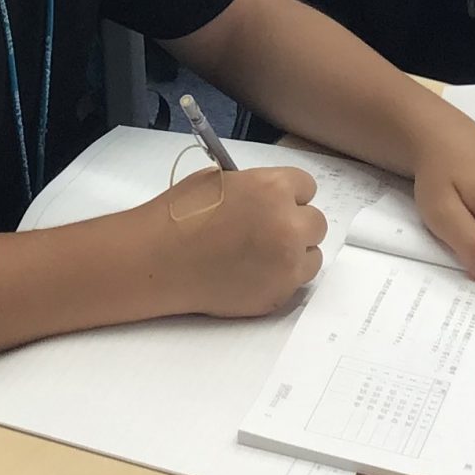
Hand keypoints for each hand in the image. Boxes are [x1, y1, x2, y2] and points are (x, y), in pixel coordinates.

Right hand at [151, 165, 327, 318]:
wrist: (159, 261)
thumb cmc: (180, 215)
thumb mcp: (220, 180)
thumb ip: (257, 187)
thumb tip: (273, 198)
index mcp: (273, 189)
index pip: (307, 186)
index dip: (289, 194)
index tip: (274, 201)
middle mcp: (288, 226)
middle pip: (316, 223)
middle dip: (295, 223)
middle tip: (267, 229)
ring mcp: (286, 265)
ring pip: (312, 256)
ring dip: (294, 253)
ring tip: (260, 254)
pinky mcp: (278, 294)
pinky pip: (294, 283)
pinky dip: (279, 277)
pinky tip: (250, 272)